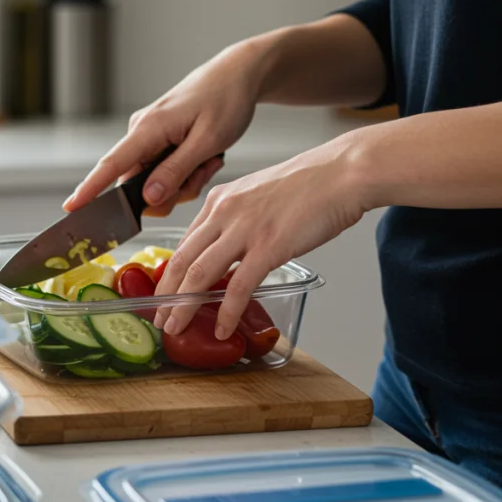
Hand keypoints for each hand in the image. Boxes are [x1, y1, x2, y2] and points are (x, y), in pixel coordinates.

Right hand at [62, 40, 271, 216]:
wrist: (238, 75)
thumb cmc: (225, 100)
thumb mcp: (207, 141)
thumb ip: (176, 171)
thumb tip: (149, 198)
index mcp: (148, 129)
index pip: (111, 165)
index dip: (90, 190)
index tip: (71, 208)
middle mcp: (141, 132)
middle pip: (139, 185)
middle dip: (172, 191)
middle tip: (204, 171)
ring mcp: (150, 136)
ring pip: (156, 181)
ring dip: (185, 181)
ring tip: (208, 159)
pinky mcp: (160, 140)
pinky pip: (166, 171)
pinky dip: (187, 172)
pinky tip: (206, 156)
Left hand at [153, 134, 368, 338]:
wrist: (343, 172)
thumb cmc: (311, 185)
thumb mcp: (259, 195)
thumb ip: (240, 219)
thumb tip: (234, 247)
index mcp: (220, 200)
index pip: (185, 241)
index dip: (171, 272)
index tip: (165, 292)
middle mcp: (224, 212)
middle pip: (183, 259)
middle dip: (166, 293)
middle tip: (158, 317)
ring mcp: (245, 229)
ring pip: (200, 274)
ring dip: (184, 306)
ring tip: (174, 328)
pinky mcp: (269, 246)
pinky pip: (239, 286)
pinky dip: (227, 312)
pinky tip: (222, 328)